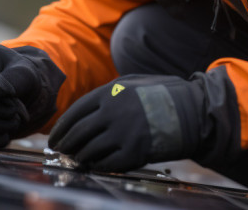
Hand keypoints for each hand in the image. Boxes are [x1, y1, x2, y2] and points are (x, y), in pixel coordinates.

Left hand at [47, 72, 239, 171]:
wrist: (192, 111)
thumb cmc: (163, 94)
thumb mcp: (133, 82)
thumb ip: (109, 92)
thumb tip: (86, 109)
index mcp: (110, 93)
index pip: (75, 112)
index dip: (61, 127)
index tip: (55, 137)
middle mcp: (112, 113)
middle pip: (78, 133)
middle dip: (65, 144)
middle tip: (59, 150)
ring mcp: (122, 134)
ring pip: (89, 150)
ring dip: (79, 156)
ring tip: (76, 158)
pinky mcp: (134, 153)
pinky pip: (106, 163)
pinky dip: (97, 165)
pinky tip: (95, 164)